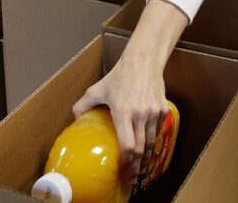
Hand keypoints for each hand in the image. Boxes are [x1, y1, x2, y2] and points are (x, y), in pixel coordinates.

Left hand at [72, 0, 187, 182]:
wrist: (143, 61)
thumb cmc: (119, 75)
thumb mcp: (97, 89)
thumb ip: (83, 104)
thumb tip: (75, 119)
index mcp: (123, 111)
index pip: (127, 144)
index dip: (126, 161)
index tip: (123, 170)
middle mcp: (140, 114)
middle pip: (141, 148)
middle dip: (137, 166)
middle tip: (132, 176)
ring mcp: (153, 112)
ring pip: (151, 142)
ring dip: (146, 157)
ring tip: (140, 167)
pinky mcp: (163, 109)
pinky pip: (158, 130)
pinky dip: (153, 141)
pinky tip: (148, 148)